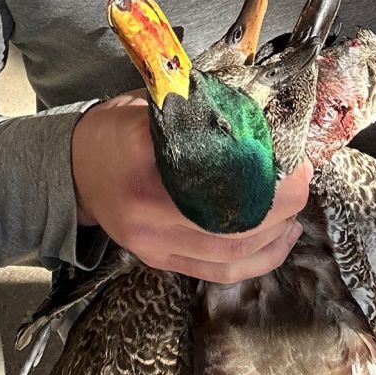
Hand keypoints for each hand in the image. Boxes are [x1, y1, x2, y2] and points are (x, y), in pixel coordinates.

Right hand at [71, 92, 311, 282]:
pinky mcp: (160, 261)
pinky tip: (281, 238)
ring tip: (296, 206)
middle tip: (302, 176)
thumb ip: (198, 111)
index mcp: (143, 156)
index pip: (213, 165)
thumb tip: (258, 109)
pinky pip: (219, 270)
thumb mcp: (150, 104)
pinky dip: (259, 259)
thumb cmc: (117, 130)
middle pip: (229, 215)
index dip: (259, 164)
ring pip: (230, 249)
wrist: (73, 170)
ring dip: (275, 231)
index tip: (289, 152)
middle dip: (279, 200)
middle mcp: (147, 207)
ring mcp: (153, 241)